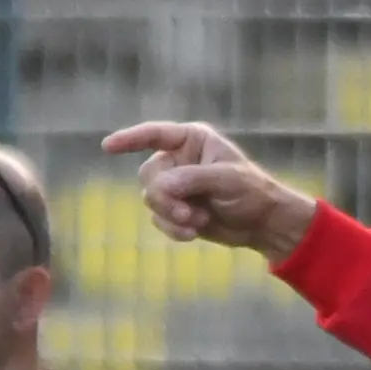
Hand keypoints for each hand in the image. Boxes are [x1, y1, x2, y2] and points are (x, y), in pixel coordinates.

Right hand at [102, 119, 317, 262]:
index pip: (155, 135)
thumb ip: (192, 179)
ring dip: (171, 215)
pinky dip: (173, 229)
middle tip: (188, 213)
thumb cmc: (251, 192)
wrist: (262, 224)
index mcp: (192, 140)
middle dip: (164, 197)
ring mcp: (176, 186)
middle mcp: (179, 160)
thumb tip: (159, 187)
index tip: (107, 146)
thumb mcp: (226, 180)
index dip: (130, 139)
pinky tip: (193, 235)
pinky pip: (158, 219)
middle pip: (148, 175)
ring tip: (197, 222)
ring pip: (150, 199)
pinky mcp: (176, 210)